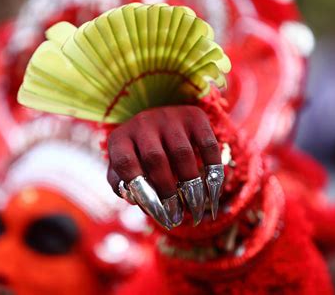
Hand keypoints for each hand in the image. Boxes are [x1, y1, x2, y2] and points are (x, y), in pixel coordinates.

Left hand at [106, 106, 223, 227]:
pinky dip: (213, 172)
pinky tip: (213, 194)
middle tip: (176, 216)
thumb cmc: (138, 156)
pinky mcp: (194, 116)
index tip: (154, 212)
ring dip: (191, 187)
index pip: (125, 163)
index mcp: (120, 139)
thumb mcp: (123, 169)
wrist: (158, 121)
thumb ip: (124, 187)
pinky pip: (208, 146)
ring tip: (195, 210)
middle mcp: (143, 123)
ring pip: (183, 154)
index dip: (140, 190)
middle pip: (156, 159)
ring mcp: (170, 117)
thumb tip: (137, 200)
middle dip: (168, 192)